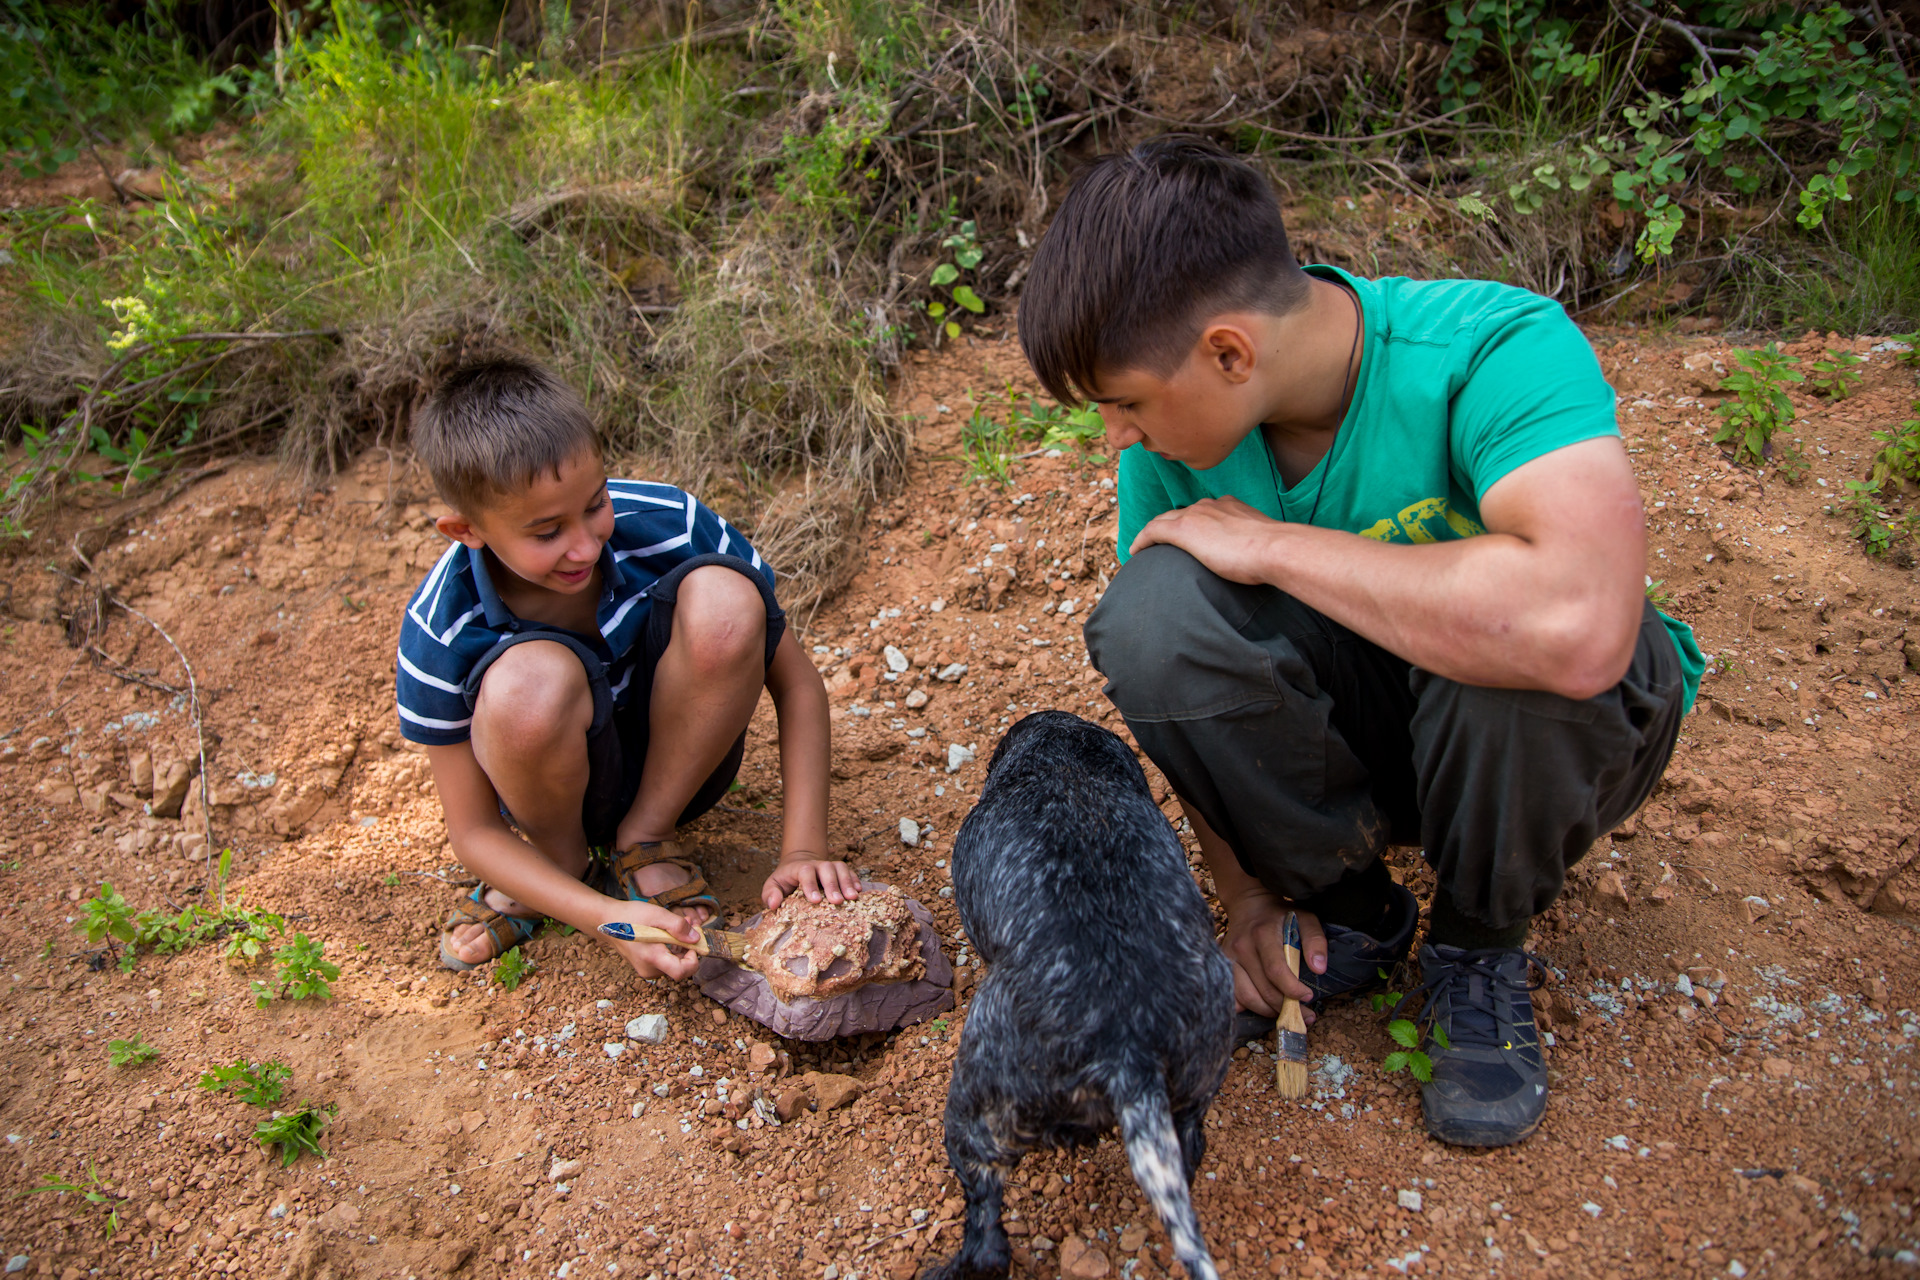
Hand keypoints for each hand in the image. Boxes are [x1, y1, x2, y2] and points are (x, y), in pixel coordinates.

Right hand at [594, 898, 705, 981]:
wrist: (607, 921)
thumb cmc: (630, 916)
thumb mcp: (657, 914)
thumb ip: (677, 926)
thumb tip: (695, 939)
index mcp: (652, 957)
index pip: (680, 972)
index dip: (693, 960)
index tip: (692, 944)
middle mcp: (649, 969)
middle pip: (679, 968)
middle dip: (689, 947)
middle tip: (690, 926)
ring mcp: (646, 969)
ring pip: (673, 963)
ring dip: (681, 945)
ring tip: (680, 924)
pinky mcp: (645, 965)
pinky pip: (665, 960)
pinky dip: (671, 947)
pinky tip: (670, 932)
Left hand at [764, 856, 861, 909]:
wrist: (799, 864)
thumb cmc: (785, 880)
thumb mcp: (773, 885)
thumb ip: (770, 894)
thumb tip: (774, 904)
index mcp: (799, 868)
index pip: (805, 872)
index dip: (810, 885)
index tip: (815, 900)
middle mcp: (816, 865)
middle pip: (827, 869)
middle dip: (833, 885)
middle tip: (837, 901)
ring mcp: (830, 866)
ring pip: (841, 868)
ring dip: (847, 882)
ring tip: (852, 898)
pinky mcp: (840, 871)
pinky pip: (850, 872)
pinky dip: (855, 880)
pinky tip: (859, 891)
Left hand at [1130, 497, 1285, 585]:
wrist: (1275, 548)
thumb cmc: (1277, 553)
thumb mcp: (1266, 544)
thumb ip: (1258, 547)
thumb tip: (1264, 562)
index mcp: (1231, 506)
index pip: (1203, 512)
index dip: (1191, 523)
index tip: (1189, 537)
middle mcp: (1211, 506)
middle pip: (1180, 513)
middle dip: (1167, 525)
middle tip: (1158, 542)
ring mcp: (1196, 516)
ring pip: (1163, 520)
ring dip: (1152, 533)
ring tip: (1144, 548)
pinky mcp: (1183, 529)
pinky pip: (1153, 531)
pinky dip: (1142, 540)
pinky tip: (1134, 551)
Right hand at [1220, 884, 1327, 1021]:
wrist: (1249, 905)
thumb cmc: (1280, 915)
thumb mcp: (1305, 919)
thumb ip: (1315, 940)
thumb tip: (1319, 968)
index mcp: (1263, 934)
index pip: (1275, 971)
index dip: (1292, 990)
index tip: (1308, 996)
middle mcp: (1242, 948)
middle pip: (1263, 989)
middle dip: (1286, 1007)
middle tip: (1304, 1013)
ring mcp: (1229, 959)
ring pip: (1246, 997)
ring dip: (1268, 1011)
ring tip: (1285, 1011)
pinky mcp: (1223, 967)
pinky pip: (1233, 996)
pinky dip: (1247, 1007)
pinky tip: (1263, 1007)